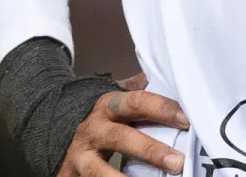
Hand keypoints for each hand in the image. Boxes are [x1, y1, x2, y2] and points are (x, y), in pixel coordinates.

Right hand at [57, 74, 189, 176]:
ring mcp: (82, 157)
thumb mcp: (115, 103)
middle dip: (150, 150)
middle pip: (122, 137)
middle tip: (178, 163)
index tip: (187, 120)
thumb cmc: (100, 122)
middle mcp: (94, 129)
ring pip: (101, 171)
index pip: (137, 102)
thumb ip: (139, 92)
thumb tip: (172, 78)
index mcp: (108, 106)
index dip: (162, 109)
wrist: (58, 136)